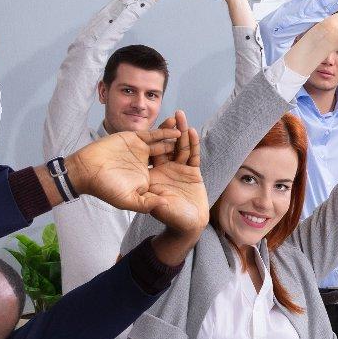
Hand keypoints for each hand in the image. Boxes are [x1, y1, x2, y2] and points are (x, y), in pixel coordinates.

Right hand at [65, 128, 184, 211]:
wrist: (85, 171)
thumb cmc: (104, 188)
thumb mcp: (128, 200)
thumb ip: (146, 203)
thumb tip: (165, 203)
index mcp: (147, 178)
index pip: (167, 173)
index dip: (180, 172)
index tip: (196, 174)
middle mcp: (146, 163)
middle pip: (168, 156)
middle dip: (182, 151)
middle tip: (197, 150)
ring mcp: (140, 150)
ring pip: (163, 143)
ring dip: (176, 138)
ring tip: (190, 133)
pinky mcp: (133, 139)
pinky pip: (152, 134)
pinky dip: (164, 131)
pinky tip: (177, 129)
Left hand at [144, 111, 207, 237]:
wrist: (189, 224)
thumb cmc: (171, 218)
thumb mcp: (157, 208)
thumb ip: (149, 201)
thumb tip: (144, 193)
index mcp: (153, 175)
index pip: (153, 152)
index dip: (155, 139)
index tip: (156, 125)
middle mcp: (165, 169)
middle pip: (167, 145)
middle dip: (169, 130)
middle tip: (171, 114)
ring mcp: (179, 169)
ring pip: (180, 147)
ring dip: (181, 132)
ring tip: (181, 116)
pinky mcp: (192, 172)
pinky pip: (192, 156)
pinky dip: (192, 144)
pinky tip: (192, 132)